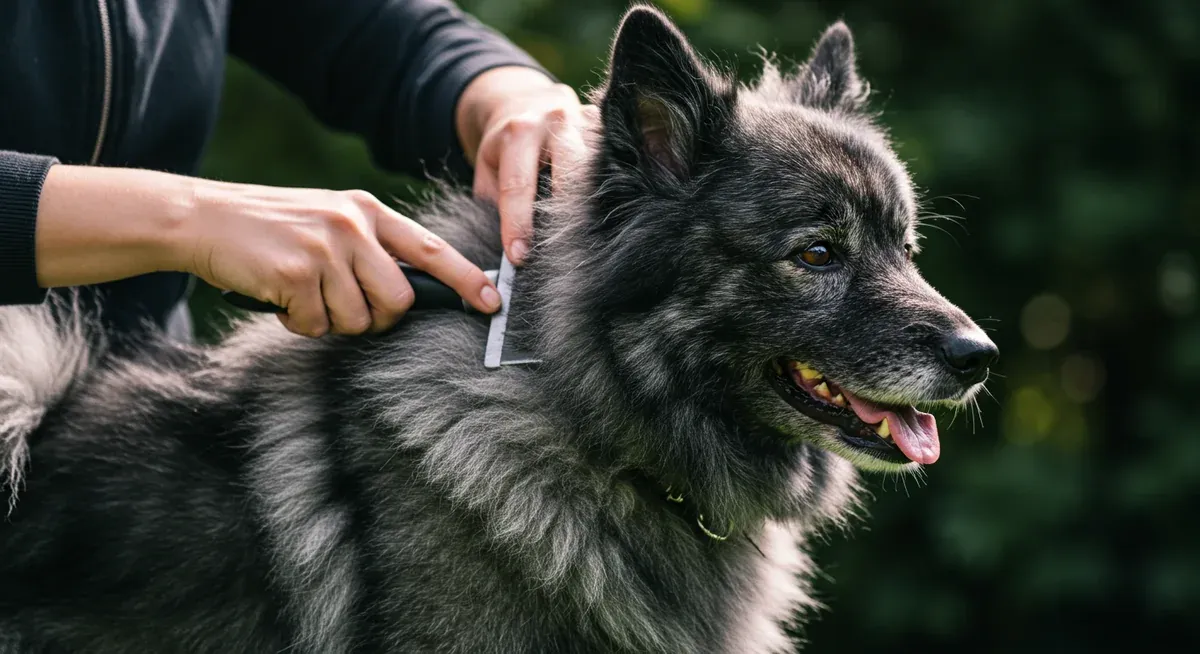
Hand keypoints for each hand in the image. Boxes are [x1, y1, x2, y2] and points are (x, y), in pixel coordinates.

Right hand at [181, 181, 501, 336]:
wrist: (202, 217)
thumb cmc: (269, 228)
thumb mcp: (328, 220)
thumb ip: (369, 247)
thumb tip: (408, 294)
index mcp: (366, 210)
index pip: (430, 249)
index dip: (465, 279)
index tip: (492, 301)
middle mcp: (352, 225)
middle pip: (398, 300)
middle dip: (376, 318)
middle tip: (341, 306)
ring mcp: (325, 248)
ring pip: (358, 319)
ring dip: (330, 321)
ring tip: (302, 293)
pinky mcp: (296, 272)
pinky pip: (317, 325)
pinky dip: (298, 323)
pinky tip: (279, 296)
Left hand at [456, 67, 597, 264]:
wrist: (525, 103)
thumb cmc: (505, 147)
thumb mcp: (487, 171)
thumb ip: (495, 206)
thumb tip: (511, 252)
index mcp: (519, 131)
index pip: (519, 185)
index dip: (519, 224)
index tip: (519, 256)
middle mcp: (557, 121)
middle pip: (569, 176)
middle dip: (563, 218)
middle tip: (558, 254)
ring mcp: (588, 122)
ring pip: (598, 172)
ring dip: (592, 208)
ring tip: (586, 241)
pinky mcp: (609, 128)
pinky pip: (617, 163)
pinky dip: (611, 192)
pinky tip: (607, 216)